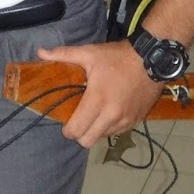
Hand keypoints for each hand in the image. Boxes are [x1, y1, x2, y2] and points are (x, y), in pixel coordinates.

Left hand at [36, 39, 161, 149]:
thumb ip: (63, 54)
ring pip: (102, 137)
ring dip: (96, 130)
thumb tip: (40, 51)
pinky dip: (110, 127)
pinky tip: (110, 112)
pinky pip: (117, 133)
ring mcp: (125, 120)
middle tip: (79, 120)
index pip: (76, 131)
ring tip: (95, 114)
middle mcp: (112, 115)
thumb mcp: (89, 53)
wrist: (152, 59)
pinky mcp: (136, 121)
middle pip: (87, 141)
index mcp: (97, 100)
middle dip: (80, 133)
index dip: (67, 129)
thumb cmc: (118, 57)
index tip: (66, 120)